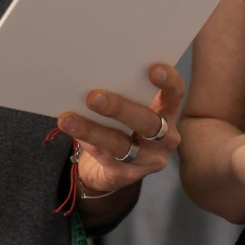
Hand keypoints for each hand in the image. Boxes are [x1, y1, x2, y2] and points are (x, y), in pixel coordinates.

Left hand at [56, 64, 183, 195]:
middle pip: (147, 122)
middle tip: (94, 97)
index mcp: (167, 112)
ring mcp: (150, 159)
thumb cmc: (122, 124)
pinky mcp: (129, 175)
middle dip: (119, 108)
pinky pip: (105, 158)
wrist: (111, 166)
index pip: (175, 94)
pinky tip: (71, 131)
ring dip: (92, 130)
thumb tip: (92, 74)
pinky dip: (86, 142)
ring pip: (121, 144)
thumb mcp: (129, 107)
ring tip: (69, 119)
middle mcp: (166, 137)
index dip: (168, 82)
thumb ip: (122, 92)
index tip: (154, 69)